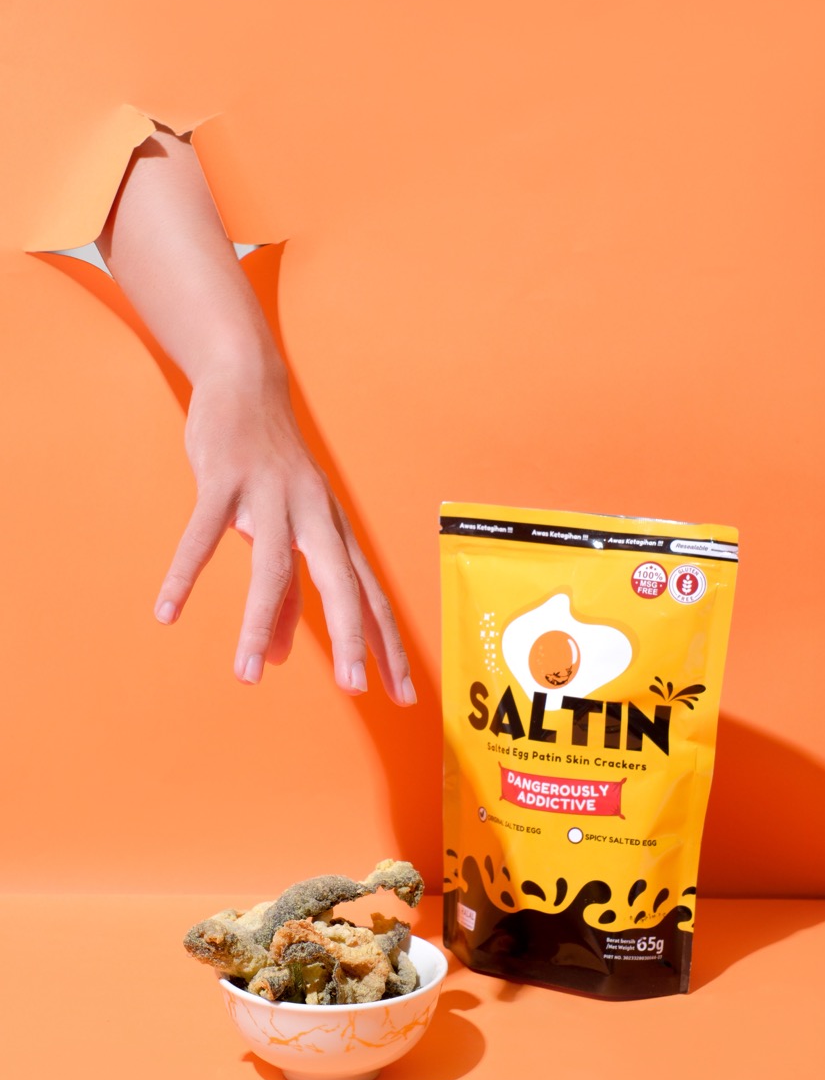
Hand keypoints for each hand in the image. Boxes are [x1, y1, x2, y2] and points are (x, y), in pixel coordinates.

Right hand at [154, 361, 416, 703]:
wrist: (248, 384)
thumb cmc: (273, 467)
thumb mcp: (286, 530)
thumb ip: (284, 597)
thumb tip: (276, 655)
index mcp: (334, 531)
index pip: (371, 596)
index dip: (388, 645)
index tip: (403, 695)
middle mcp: (313, 515)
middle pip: (342, 583)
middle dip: (352, 638)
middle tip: (356, 689)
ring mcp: (271, 496)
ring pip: (271, 568)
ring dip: (257, 625)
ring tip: (247, 676)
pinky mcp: (226, 479)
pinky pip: (202, 536)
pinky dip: (184, 575)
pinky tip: (167, 611)